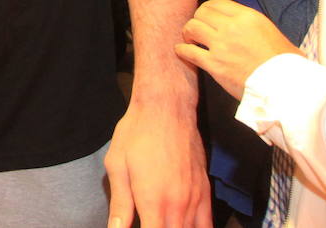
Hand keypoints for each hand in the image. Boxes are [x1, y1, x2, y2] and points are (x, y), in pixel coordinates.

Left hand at [104, 100, 210, 227]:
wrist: (167, 109)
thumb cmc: (136, 134)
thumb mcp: (117, 166)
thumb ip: (120, 205)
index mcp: (153, 201)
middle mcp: (178, 206)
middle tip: (147, 223)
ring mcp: (196, 200)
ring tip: (162, 223)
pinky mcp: (206, 193)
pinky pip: (208, 225)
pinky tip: (183, 225)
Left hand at [177, 0, 298, 98]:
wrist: (286, 86)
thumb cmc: (286, 64)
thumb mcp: (275, 35)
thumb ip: (256, 28)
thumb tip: (249, 29)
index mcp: (248, 17)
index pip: (217, 3)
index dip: (208, 9)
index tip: (207, 16)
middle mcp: (232, 27)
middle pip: (201, 13)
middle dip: (198, 20)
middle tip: (198, 29)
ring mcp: (221, 45)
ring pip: (192, 27)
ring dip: (188, 33)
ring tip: (191, 39)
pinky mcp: (214, 65)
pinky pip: (188, 51)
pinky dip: (182, 50)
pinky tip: (182, 51)